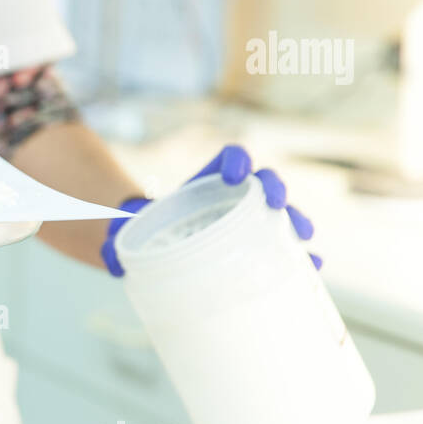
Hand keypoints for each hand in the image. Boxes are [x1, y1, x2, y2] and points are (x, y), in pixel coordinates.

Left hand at [101, 145, 318, 276]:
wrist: (155, 253)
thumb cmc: (146, 233)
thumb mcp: (129, 230)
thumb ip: (116, 240)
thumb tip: (111, 259)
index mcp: (207, 183)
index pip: (231, 158)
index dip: (238, 160)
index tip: (235, 175)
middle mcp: (234, 199)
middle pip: (265, 182)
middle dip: (276, 188)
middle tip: (275, 203)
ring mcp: (249, 224)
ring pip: (281, 214)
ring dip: (296, 221)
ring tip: (303, 237)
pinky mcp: (256, 249)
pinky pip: (282, 248)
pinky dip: (299, 255)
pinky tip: (310, 265)